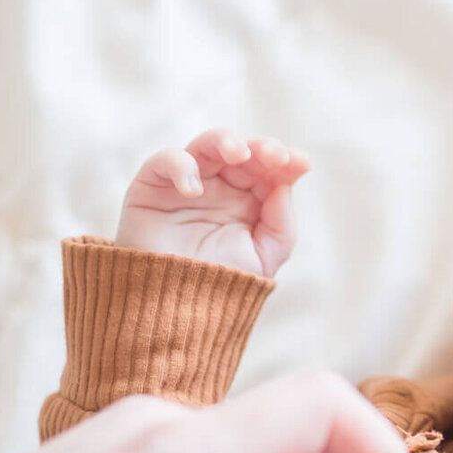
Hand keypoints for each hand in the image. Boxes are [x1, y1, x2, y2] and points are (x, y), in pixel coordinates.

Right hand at [116, 128, 309, 275]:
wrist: (175, 311)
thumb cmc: (220, 286)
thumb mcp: (264, 259)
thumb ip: (281, 225)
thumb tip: (285, 185)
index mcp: (248, 199)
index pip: (269, 169)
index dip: (285, 160)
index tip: (300, 164)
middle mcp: (220, 186)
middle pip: (242, 151)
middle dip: (261, 148)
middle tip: (274, 156)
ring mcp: (187, 183)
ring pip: (206, 145)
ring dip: (225, 141)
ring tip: (238, 153)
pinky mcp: (153, 186)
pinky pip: (165, 160)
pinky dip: (180, 166)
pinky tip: (193, 190)